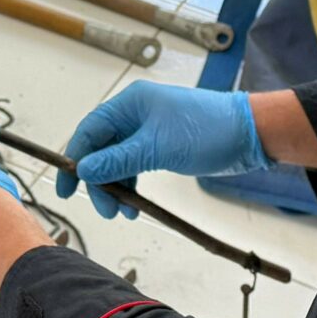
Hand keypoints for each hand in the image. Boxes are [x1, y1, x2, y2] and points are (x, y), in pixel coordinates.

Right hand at [56, 84, 265, 218]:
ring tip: (122, 213)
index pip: (90, 131)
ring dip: (116, 187)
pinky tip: (134, 206)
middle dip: (99, 180)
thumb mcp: (157, 148)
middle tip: (104, 209)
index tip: (67, 188)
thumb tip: (83, 170)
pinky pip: (135, 165)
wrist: (249, 134)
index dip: (75, 159)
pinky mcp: (162, 146)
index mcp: (130, 104)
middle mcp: (135, 114)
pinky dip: (132, 185)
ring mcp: (149, 130)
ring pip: (118, 161)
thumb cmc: (206, 131)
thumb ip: (118, 160)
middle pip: (101, 149)